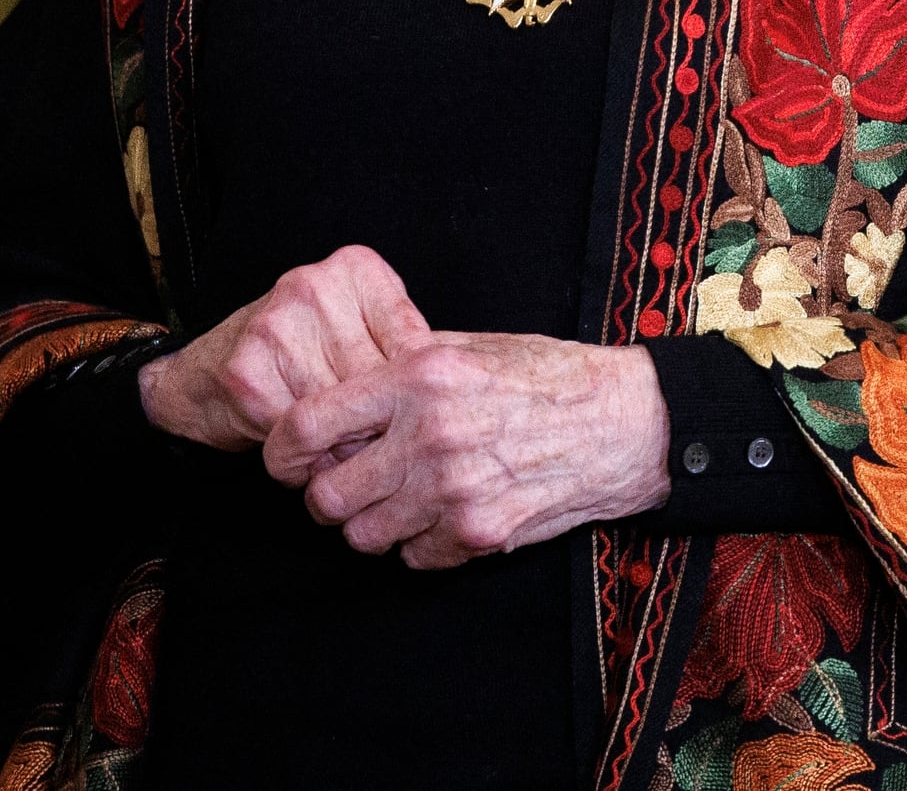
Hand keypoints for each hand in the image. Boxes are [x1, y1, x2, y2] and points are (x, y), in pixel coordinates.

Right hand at [139, 244, 428, 451]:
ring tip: (338, 453)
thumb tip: (457, 402)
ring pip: (343, 411)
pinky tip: (304, 453)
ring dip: (346, 448)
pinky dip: (310, 456)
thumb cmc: (292, 358)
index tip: (414, 428)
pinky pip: (303, 430)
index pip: (415, 348)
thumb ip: (400, 351)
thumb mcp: (355, 332)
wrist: (197, 378)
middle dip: (380, 428)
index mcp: (356, 271)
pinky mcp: (249, 370)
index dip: (412, 401)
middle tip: (378, 453)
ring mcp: (278, 324)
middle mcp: (317, 287)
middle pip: (379, 382)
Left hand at [266, 332, 671, 568]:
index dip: (282, 450)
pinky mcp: (478, 534)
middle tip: (347, 485)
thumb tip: (337, 394)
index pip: (307, 425)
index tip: (286, 458)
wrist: (624, 422)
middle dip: (328, 496)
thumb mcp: (468, 348)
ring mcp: (453, 491)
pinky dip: (420, 543)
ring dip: (373, 524)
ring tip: (402, 499)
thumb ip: (399, 370)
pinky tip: (446, 512)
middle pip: (326, 496)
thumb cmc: (546, 376)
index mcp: (418, 378)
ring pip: (364, 536)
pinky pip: (413, 557)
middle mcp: (428, 435)